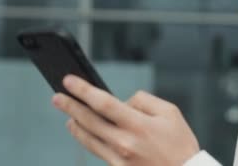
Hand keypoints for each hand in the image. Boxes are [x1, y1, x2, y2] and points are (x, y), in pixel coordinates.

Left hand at [52, 75, 199, 165]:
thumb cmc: (180, 143)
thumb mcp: (170, 112)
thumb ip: (143, 100)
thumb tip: (122, 102)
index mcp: (138, 125)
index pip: (103, 103)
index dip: (83, 90)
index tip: (69, 81)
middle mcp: (124, 143)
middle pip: (88, 121)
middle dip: (70, 106)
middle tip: (57, 96)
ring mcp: (118, 159)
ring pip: (88, 138)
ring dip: (75, 124)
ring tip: (68, 114)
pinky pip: (97, 151)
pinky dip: (87, 139)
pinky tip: (83, 131)